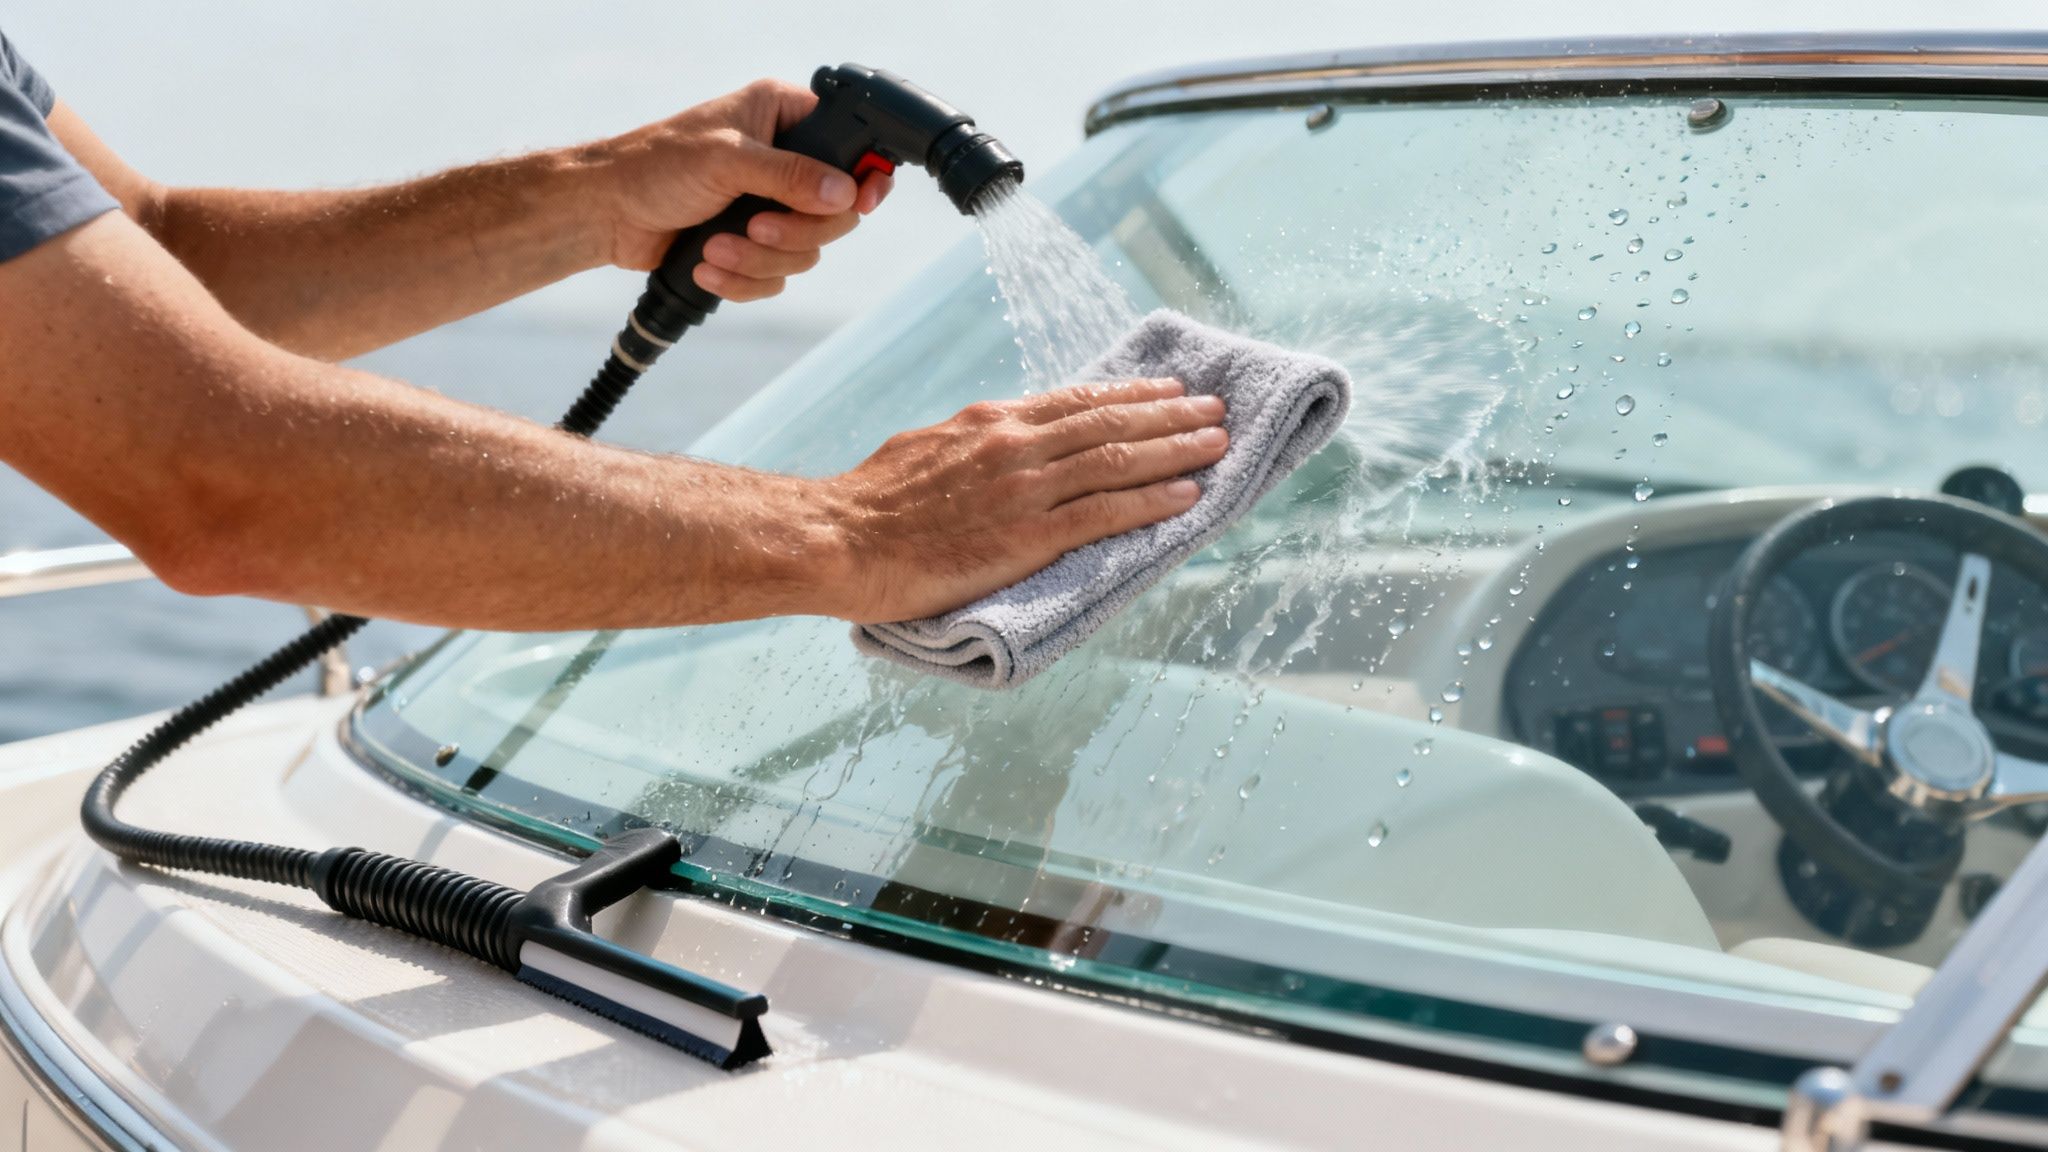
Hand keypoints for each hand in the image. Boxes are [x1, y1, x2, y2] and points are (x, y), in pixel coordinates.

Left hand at [590, 79, 892, 300]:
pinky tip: (709, 266)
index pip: (848, 143)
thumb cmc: (654, 166)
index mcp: (782, 117)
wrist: (607, 213)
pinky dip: (744, 280)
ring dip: (759, 260)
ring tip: (715, 249)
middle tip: (756, 229)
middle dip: (794, 232)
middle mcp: (784, 160)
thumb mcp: (726, 160)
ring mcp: (770, 206)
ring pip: (805, 251)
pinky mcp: (752, 246)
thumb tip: (843, 192)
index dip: (863, 176)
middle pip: (835, 212)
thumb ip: (789, 175)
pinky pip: (776, 276)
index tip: (861, 202)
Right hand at [819, 378, 1229, 622]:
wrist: (840, 538)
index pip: (1076, 400)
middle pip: (1110, 420)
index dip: (1129, 393)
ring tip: (1218, 443)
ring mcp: (1025, 489)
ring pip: (1119, 458)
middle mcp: (1015, 444)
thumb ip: (973, 449)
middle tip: (1215, 408)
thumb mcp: (926, 452)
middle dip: (1170, 413)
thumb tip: (998, 446)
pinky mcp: (1027, 536)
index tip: (1166, 389)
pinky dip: (1152, 501)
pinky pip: (1106, 512)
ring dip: (1177, 449)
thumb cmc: (871, 506)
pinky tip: (1187, 496)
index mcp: (990, 423)